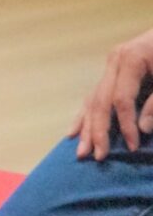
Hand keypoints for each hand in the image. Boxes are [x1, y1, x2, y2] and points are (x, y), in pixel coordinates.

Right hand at [69, 26, 152, 160]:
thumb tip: (142, 128)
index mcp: (130, 58)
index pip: (121, 98)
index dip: (126, 124)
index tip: (133, 148)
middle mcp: (114, 60)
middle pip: (100, 99)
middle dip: (98, 130)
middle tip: (98, 157)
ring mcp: (110, 65)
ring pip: (93, 99)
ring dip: (87, 127)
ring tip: (81, 152)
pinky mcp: (111, 72)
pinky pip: (93, 95)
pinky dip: (85, 116)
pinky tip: (74, 132)